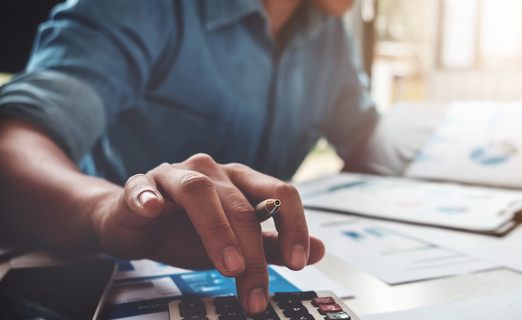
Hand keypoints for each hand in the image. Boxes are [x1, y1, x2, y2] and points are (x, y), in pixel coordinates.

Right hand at [91, 154, 324, 313]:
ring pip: (200, 192)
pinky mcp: (140, 185)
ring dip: (216, 229)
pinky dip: (149, 196)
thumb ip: (274, 246)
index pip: (280, 194)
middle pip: (241, 205)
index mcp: (241, 181)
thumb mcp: (236, 244)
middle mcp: (213, 172)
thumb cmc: (187, 231)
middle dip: (253, 253)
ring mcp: (175, 176)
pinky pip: (143, 187)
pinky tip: (153, 209)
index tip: (299, 261)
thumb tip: (320, 251)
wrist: (137, 226)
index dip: (294, 226)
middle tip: (256, 289)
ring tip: (228, 265)